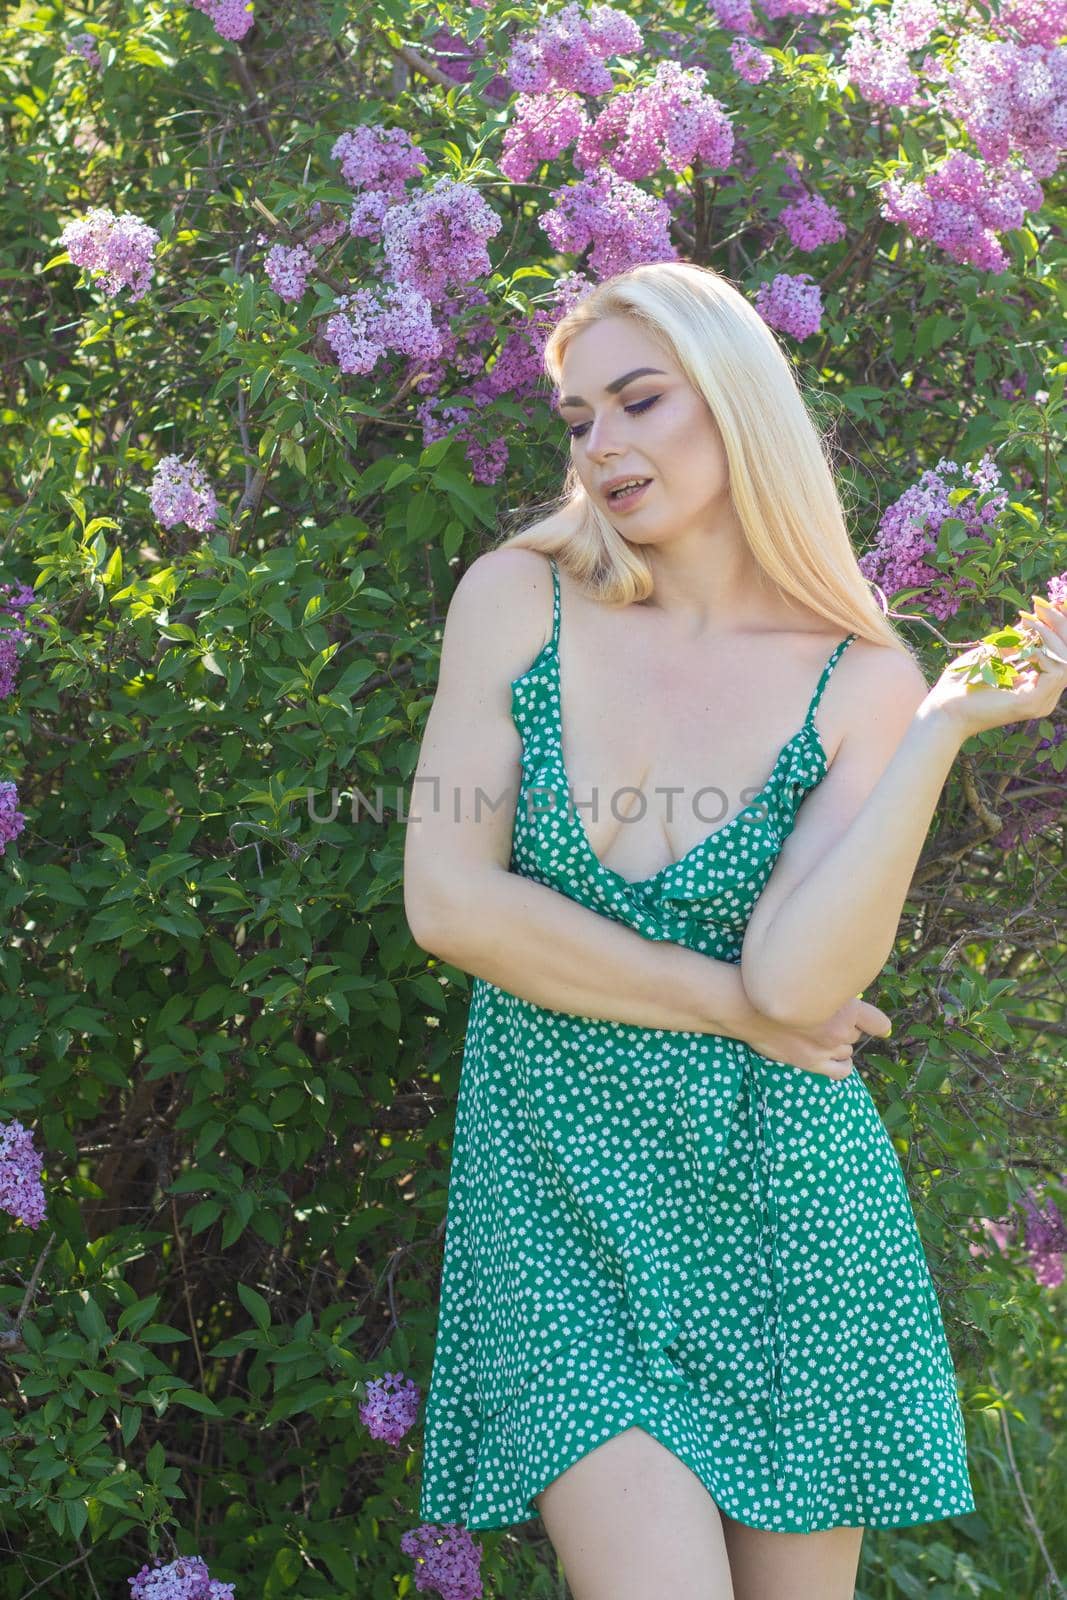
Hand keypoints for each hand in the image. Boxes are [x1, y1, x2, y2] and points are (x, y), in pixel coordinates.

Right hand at [741, 995, 891, 1080]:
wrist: (746, 1004)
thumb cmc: (774, 985)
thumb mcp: (810, 978)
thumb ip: (831, 989)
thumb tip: (846, 996)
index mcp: (845, 1005)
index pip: (877, 1022)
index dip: (877, 1024)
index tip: (879, 1026)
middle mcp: (840, 1028)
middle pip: (856, 1033)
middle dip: (847, 1026)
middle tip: (828, 1018)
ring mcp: (826, 1047)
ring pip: (848, 1049)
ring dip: (840, 1043)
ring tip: (823, 1035)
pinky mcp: (811, 1062)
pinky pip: (841, 1071)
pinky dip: (842, 1065)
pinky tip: (835, 1058)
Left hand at [927, 594, 1066, 740]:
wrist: (943, 709)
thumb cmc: (962, 684)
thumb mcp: (993, 653)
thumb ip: (1015, 641)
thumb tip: (1032, 619)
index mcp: (1036, 687)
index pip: (1061, 655)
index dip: (1060, 628)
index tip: (1052, 604)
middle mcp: (1043, 696)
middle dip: (1060, 625)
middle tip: (1044, 604)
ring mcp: (1040, 701)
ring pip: (1066, 661)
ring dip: (1051, 634)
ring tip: (1032, 619)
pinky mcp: (1031, 702)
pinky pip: (1055, 671)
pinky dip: (1044, 650)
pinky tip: (1027, 641)